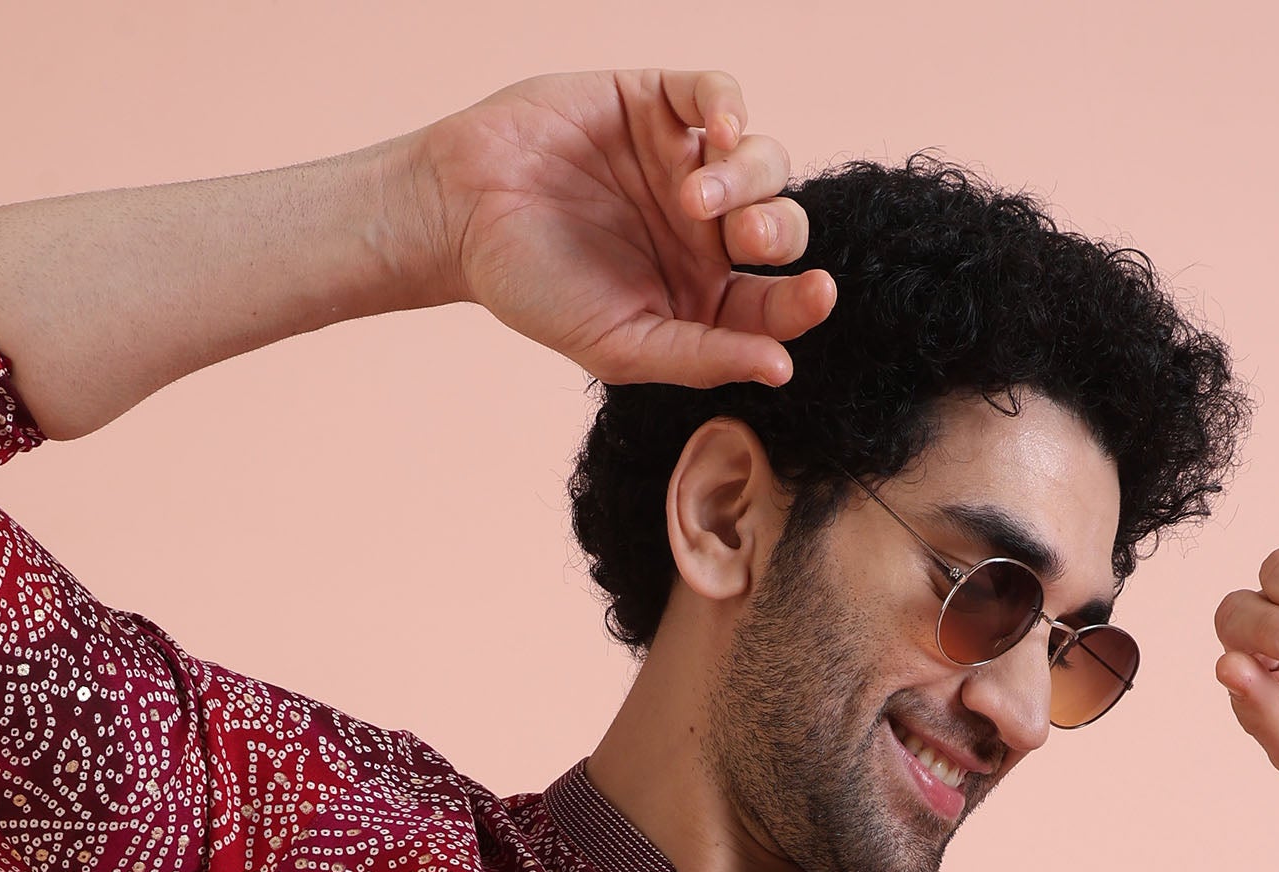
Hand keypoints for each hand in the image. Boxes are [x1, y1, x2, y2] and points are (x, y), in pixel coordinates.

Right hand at [413, 67, 834, 388]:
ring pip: (762, 160)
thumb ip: (699, 356)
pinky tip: (716, 130)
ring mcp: (684, 163)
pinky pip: (716, 94)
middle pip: (783, 225)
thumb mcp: (620, 346)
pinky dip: (728, 106)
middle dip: (776, 230)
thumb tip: (780, 369)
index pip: (774, 300)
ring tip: (694, 194)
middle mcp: (706, 232)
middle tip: (745, 237)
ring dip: (747, 176)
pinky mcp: (657, 103)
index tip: (817, 294)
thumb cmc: (534, 292)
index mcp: (703, 296)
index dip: (802, 298)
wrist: (461, 216)